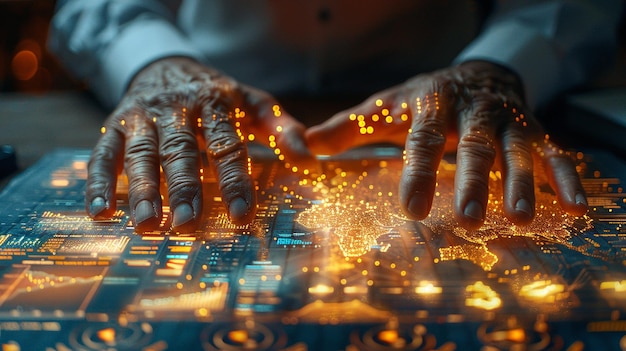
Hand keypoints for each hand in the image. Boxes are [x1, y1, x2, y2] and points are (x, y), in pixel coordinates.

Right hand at [86, 57, 314, 231]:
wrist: (168, 65)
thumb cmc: (218, 97)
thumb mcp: (253, 104)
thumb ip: (282, 129)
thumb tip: (312, 162)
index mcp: (215, 102)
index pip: (226, 144)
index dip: (234, 180)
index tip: (241, 216)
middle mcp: (176, 107)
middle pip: (179, 150)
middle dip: (183, 187)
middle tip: (186, 224)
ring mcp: (142, 115)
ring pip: (139, 153)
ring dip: (141, 190)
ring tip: (147, 226)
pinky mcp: (114, 122)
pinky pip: (102, 153)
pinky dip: (98, 182)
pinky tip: (100, 213)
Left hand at [306, 61, 587, 229]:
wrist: (476, 74)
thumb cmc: (423, 101)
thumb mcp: (387, 107)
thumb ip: (349, 128)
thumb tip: (303, 146)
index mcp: (432, 104)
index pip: (422, 139)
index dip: (419, 173)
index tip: (413, 209)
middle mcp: (473, 110)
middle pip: (474, 145)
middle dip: (473, 181)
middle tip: (470, 219)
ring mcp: (507, 121)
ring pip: (517, 150)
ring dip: (521, 183)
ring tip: (519, 219)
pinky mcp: (535, 132)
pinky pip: (555, 154)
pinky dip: (565, 178)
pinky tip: (575, 207)